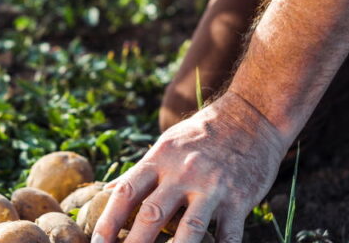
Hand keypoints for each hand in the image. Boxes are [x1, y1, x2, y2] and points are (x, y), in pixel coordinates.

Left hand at [92, 92, 288, 242]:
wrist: (251, 118)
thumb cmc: (202, 134)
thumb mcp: (167, 143)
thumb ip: (141, 171)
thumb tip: (107, 191)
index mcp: (160, 159)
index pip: (126, 192)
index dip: (108, 220)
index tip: (97, 242)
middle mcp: (184, 173)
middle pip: (152, 214)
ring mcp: (213, 188)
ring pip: (190, 229)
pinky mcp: (240, 200)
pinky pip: (228, 236)